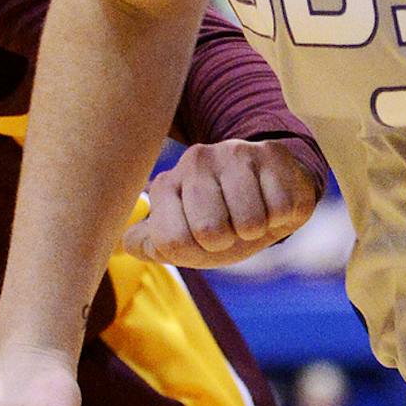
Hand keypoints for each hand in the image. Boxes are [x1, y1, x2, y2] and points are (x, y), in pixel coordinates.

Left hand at [124, 139, 322, 266]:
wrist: (269, 192)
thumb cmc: (222, 220)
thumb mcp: (183, 238)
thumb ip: (149, 243)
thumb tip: (125, 244)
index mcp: (166, 184)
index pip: (174, 242)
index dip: (195, 252)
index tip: (202, 238)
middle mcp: (194, 161)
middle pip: (211, 231)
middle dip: (227, 241)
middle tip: (230, 227)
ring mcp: (233, 153)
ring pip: (249, 222)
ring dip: (256, 229)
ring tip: (253, 214)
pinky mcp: (271, 154)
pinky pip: (280, 209)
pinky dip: (281, 217)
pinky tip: (272, 202)